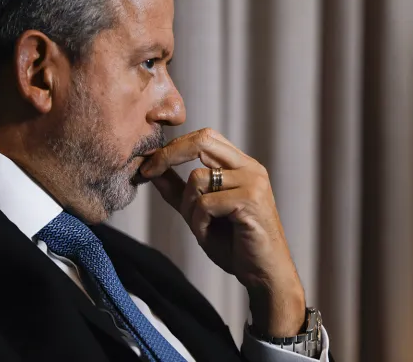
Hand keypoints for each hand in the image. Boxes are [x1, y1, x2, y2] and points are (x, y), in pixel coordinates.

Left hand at [140, 128, 305, 335]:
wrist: (265, 274)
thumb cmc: (236, 245)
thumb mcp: (200, 214)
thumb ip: (179, 191)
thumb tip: (152, 171)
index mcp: (241, 166)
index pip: (204, 138)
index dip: (174, 147)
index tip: (149, 165)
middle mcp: (250, 168)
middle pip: (202, 141)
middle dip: (170, 154)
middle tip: (148, 171)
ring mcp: (252, 181)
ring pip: (198, 178)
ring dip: (188, 207)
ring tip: (202, 227)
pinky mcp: (250, 199)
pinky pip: (205, 202)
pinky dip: (199, 221)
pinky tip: (210, 233)